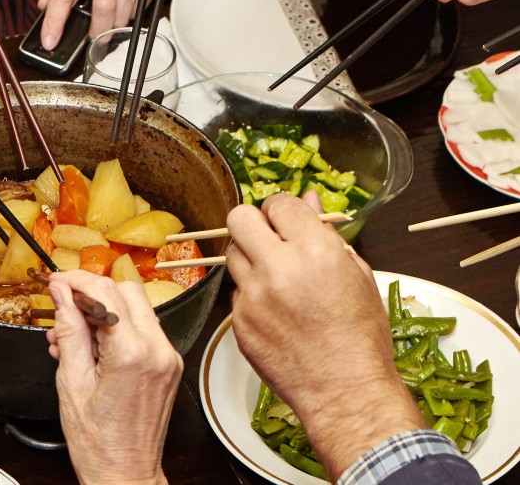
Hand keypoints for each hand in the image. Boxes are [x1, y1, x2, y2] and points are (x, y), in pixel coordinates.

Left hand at [36, 0, 150, 49]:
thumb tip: (44, 7)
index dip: (54, 23)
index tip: (50, 41)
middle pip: (104, 8)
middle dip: (98, 30)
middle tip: (93, 37)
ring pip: (124, 13)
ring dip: (114, 25)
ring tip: (108, 21)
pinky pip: (139, 8)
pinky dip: (129, 15)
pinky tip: (122, 7)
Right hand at [46, 270, 179, 484]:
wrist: (125, 474)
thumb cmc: (99, 443)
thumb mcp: (71, 382)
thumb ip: (69, 331)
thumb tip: (62, 296)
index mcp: (133, 353)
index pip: (106, 293)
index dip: (76, 282)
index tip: (57, 282)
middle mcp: (158, 350)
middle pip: (126, 290)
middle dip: (91, 291)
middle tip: (63, 301)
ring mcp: (167, 357)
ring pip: (136, 306)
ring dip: (102, 308)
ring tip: (70, 332)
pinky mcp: (167, 364)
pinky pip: (142, 328)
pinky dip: (115, 326)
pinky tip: (89, 344)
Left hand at [226, 193, 422, 478]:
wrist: (345, 391)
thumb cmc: (360, 336)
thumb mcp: (358, 275)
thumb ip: (327, 233)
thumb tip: (307, 201)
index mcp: (315, 251)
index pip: (278, 203)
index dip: (283, 209)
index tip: (287, 220)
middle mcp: (278, 269)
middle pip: (239, 218)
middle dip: (253, 222)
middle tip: (268, 237)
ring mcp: (253, 297)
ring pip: (232, 254)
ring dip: (250, 257)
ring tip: (276, 277)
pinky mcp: (239, 321)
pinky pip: (236, 292)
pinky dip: (251, 294)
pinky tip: (275, 310)